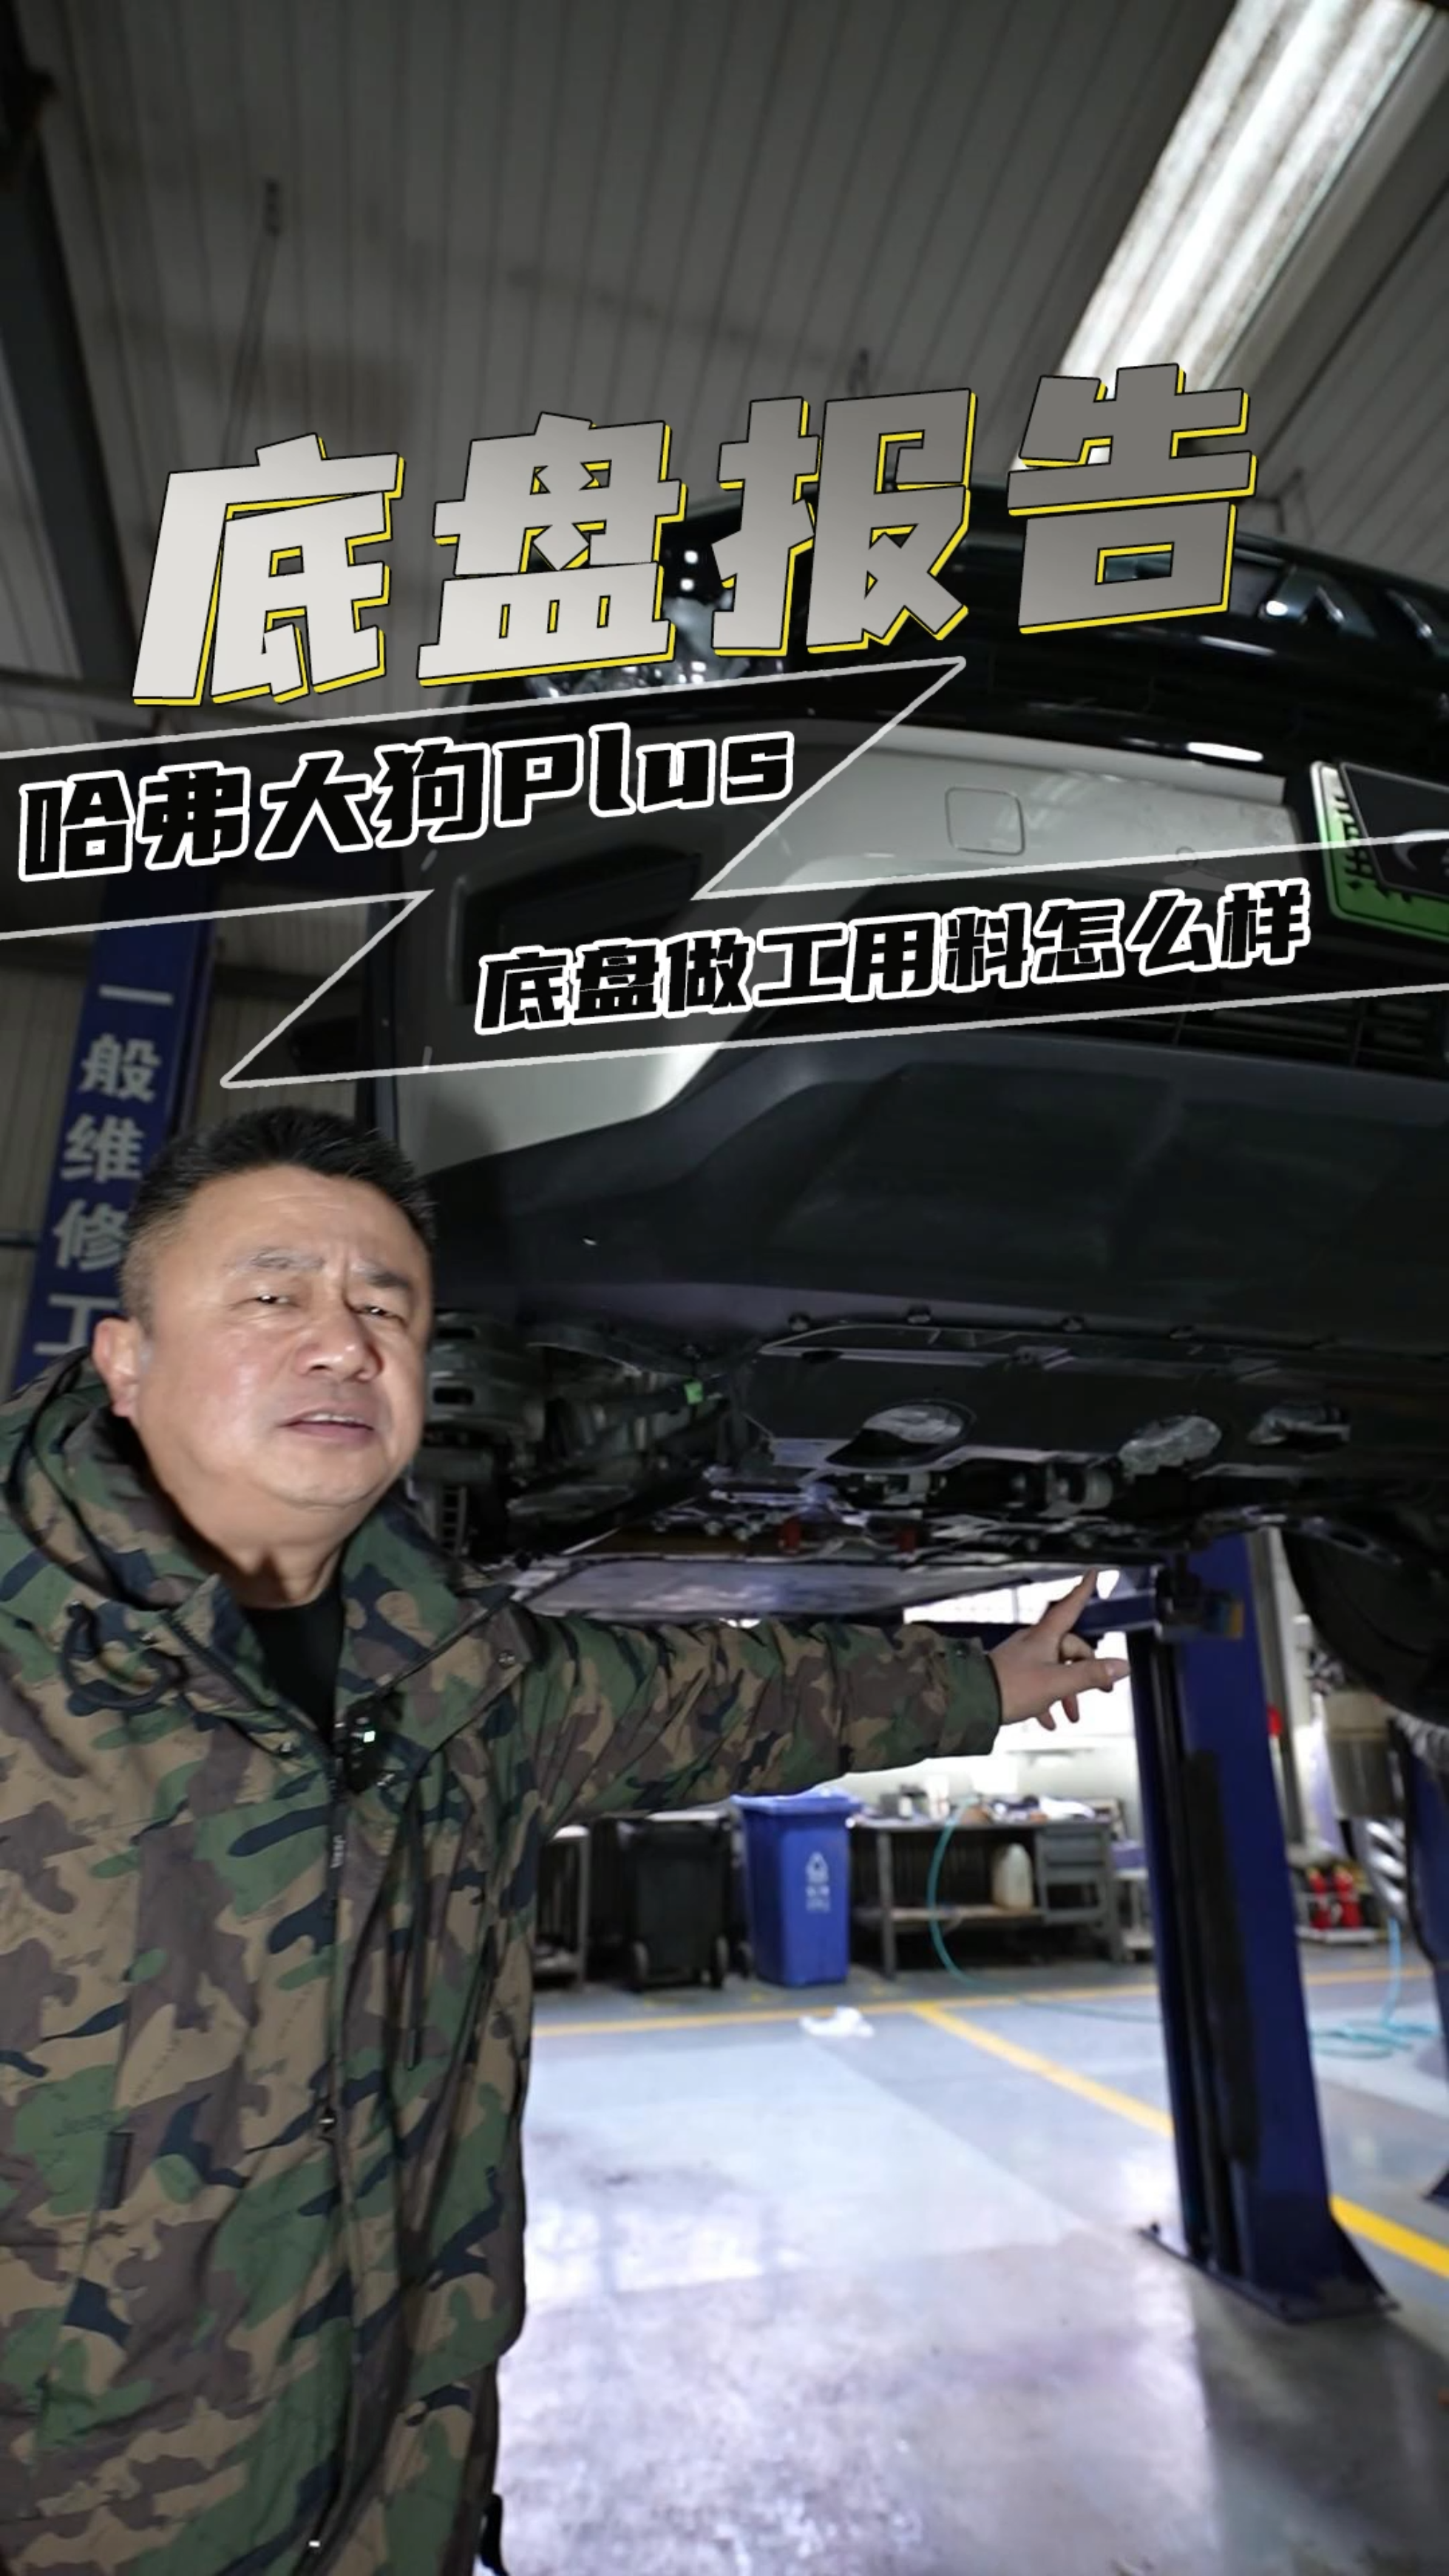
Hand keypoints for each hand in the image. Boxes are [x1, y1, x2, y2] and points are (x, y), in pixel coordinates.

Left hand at [988, 1571, 1129, 1729]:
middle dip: (1086, 1671)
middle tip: (1102, 1692)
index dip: (1083, 1590)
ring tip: (1072, 1716)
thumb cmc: (1011, 1688)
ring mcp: (1021, 1660)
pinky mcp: (1011, 1677)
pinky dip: (1047, 1702)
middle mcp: (1033, 1643)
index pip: (1069, 1606)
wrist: (970, 1702)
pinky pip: (1036, 1686)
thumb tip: (1122, 1666)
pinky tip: (1049, 1721)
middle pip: (1069, 1648)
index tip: (1092, 1573)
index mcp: (1045, 1637)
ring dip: (1067, 1693)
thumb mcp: (1058, 1683)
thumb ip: (1091, 1675)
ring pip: (1054, 1670)